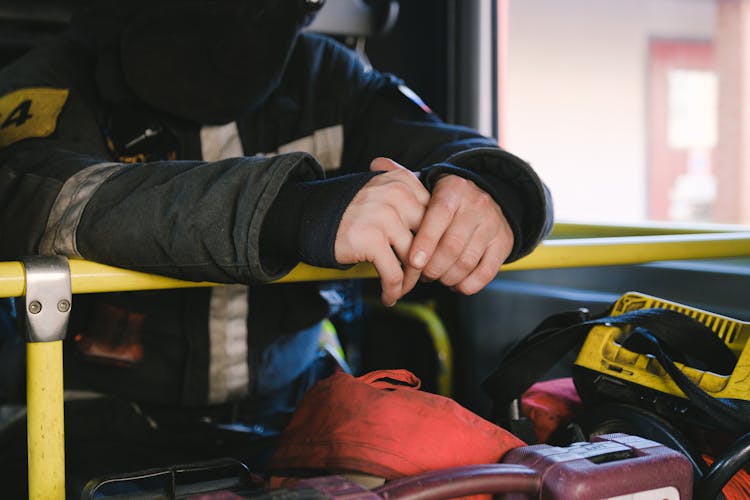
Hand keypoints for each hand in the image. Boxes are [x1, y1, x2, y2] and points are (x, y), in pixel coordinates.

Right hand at [335, 158, 429, 305]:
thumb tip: (443, 228)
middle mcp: (396, 195)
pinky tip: (389, 297)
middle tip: (421, 278)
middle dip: (426, 263)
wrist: (309, 217)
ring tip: (402, 290)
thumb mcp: (381, 193)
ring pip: (413, 260)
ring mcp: (383, 217)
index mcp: (403, 182)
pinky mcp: (370, 240)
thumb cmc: (350, 210)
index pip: (435, 216)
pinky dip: (393, 290)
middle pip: (427, 239)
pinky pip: (394, 274)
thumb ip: (409, 201)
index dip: (435, 242)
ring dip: (409, 281)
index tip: (430, 258)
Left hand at [402, 174, 513, 295]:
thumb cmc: (447, 197)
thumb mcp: (428, 184)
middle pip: (451, 246)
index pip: (439, 216)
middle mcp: (477, 205)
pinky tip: (454, 283)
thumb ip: (402, 178)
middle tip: (420, 274)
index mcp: (454, 189)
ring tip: (435, 277)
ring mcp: (493, 225)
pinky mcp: (504, 243)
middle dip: (431, 267)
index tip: (412, 261)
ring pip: (466, 262)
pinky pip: (485, 273)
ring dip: (446, 277)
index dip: (424, 242)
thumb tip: (375, 163)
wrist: (489, 195)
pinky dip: (466, 284)